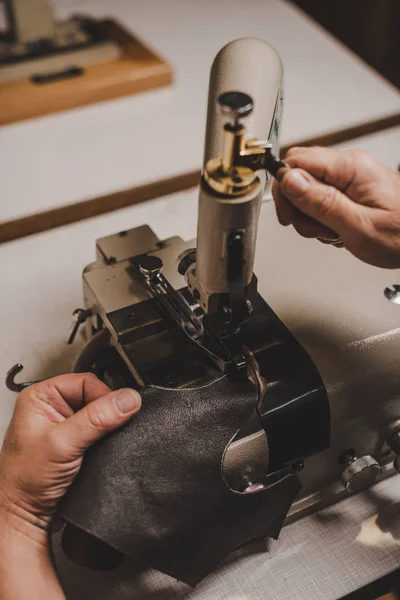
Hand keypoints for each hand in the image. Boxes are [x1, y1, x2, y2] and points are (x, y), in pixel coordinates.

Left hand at [0, 373, 140, 536]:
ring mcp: (66, 427)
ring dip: (108, 429)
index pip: (86, 381)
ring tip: (102, 443)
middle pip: (96, 398)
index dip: (105, 395)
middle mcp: (53, 409)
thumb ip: (97, 419)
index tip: (119, 411)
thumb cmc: (24, 481)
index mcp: (42, 397)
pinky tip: (103, 451)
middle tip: (109, 431)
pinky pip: (102, 434)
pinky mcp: (77, 444)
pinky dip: (108, 441)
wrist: (24, 516)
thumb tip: (128, 399)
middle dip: (107, 414)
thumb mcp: (63, 443)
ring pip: (101, 416)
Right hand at [272, 146, 399, 267]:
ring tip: (330, 232)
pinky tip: (335, 230)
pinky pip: (320, 200)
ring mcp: (348, 179)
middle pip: (298, 175)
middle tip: (312, 227)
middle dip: (296, 206)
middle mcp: (348, 167)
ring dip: (309, 217)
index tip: (288, 213)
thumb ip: (321, 202)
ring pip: (306, 191)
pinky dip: (320, 220)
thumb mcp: (357, 226)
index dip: (285, 187)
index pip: (297, 161)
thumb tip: (290, 180)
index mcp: (351, 168)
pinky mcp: (348, 191)